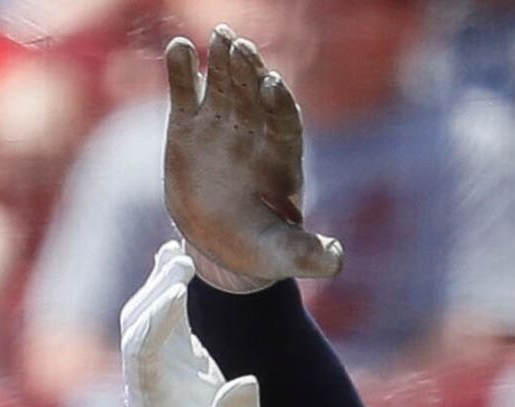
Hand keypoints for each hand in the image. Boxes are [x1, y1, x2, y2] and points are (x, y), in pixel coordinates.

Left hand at [119, 242, 261, 406]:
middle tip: (181, 259)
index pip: (142, 354)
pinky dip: (169, 290)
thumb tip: (242, 385)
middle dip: (155, 293)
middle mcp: (146, 382)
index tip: (178, 292)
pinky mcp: (173, 361)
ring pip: (146, 319)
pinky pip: (163, 319)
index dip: (157, 321)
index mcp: (153, 405)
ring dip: (160, 285)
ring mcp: (157, 369)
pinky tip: (180, 258)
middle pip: (136, 328)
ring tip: (181, 252)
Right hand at [159, 27, 342, 291]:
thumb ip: (310, 254)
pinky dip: (183, 70)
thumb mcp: (286, 255)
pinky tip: (179, 48)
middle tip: (240, 47)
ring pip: (224, 84)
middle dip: (249, 71)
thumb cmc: (261, 247)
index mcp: (282, 157)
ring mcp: (222, 125)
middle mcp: (255, 132)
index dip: (278, 103)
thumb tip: (336, 259)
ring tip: (217, 37)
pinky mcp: (189, 128)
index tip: (272, 84)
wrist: (223, 246)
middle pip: (254, 93)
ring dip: (222, 60)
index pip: (285, 122)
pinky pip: (187, 93)